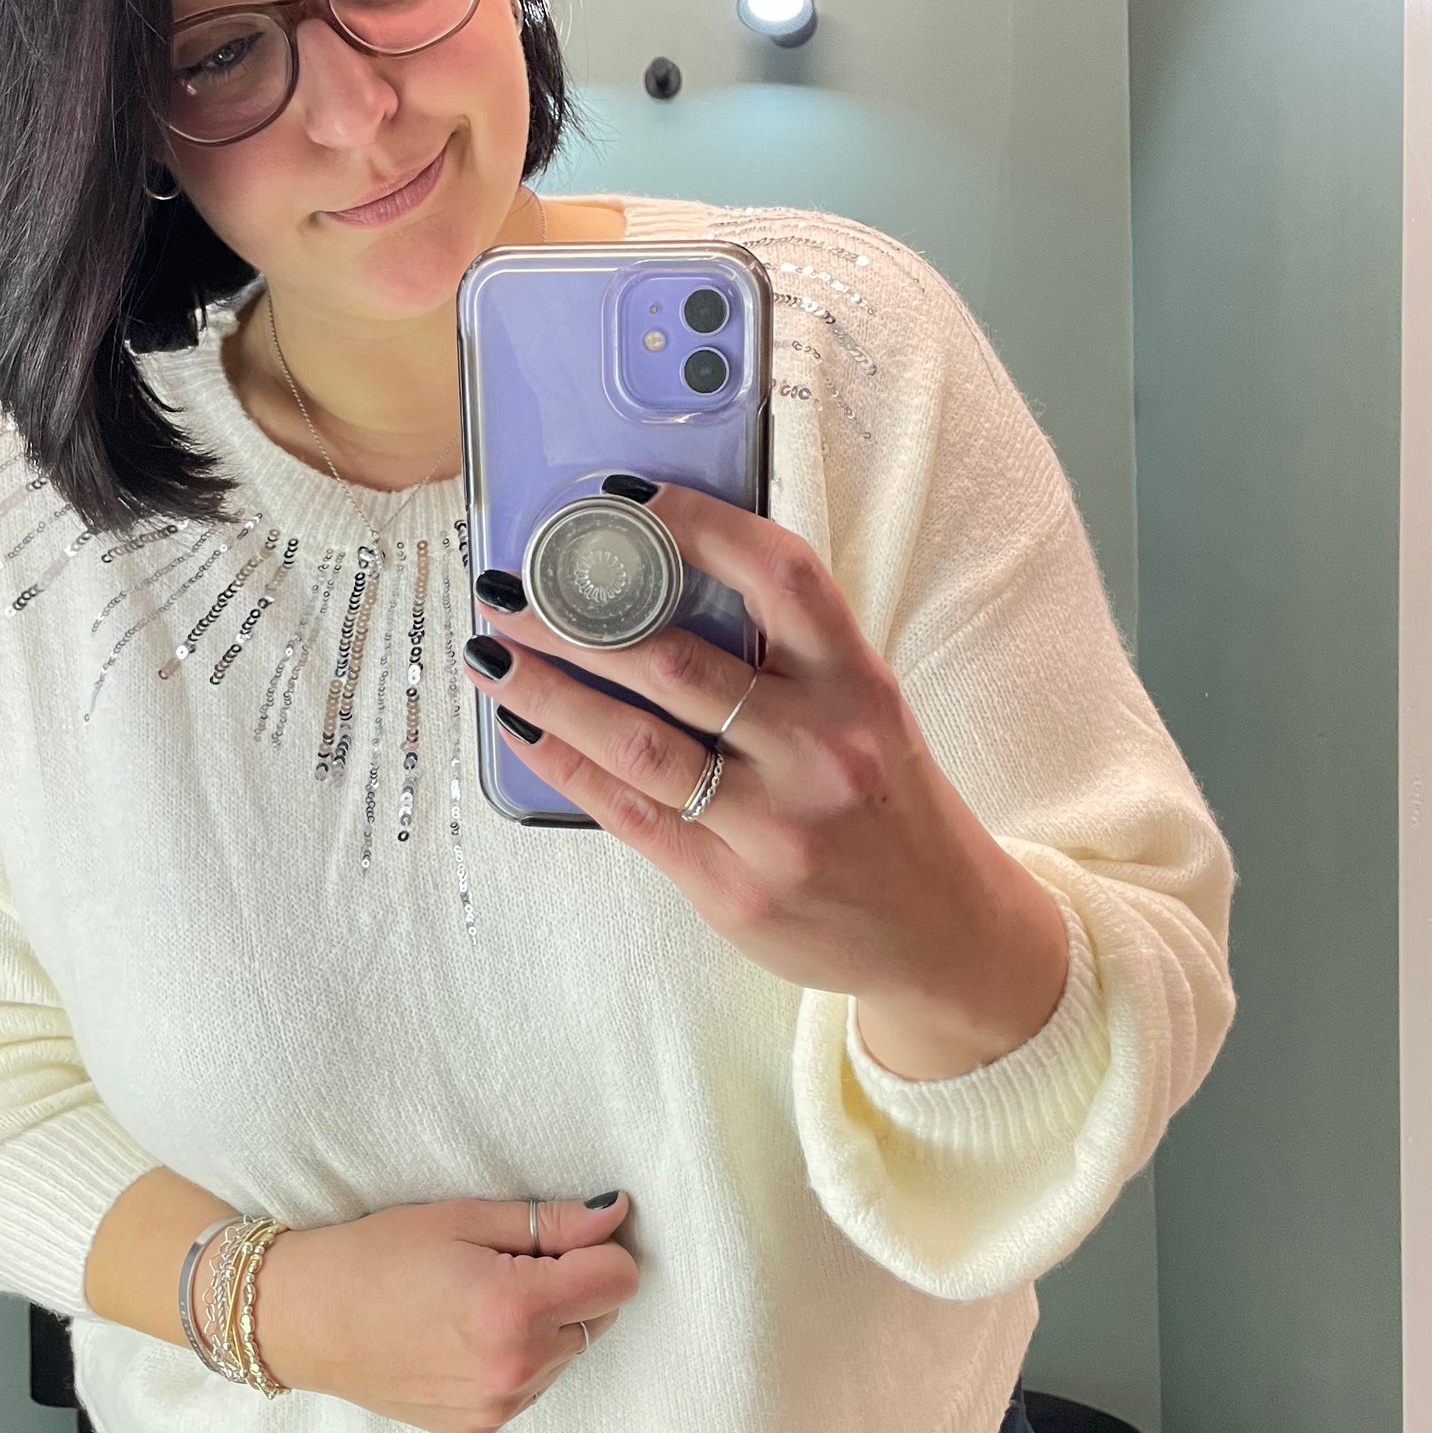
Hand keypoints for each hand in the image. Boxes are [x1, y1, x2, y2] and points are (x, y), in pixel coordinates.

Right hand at [232, 1191, 637, 1432]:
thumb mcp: (464, 1218)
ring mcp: (498, 1406)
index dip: (599, 1251)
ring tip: (477, 1302)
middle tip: (506, 1265)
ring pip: (569, 1354)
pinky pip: (533, 1386)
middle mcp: (515, 1368)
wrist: (306, 1319)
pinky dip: (518, 1358)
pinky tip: (464, 1336)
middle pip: (600, 1318)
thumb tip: (617, 1216)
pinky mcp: (480, 1429)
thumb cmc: (377, 1254)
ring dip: (547, 1326)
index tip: (559, 1240)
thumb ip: (550, 1222)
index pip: (620, 1281)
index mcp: (515, 1308)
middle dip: (572, 1287)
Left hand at [463, 478, 1069, 1079]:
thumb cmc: (886, 803)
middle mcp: (819, 747)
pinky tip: (522, 730)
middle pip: (676, 662)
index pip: (780, 575)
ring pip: (635, 742)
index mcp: (857, 684)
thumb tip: (657, 587)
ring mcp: (774, 824)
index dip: (698, 526)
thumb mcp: (868, 710)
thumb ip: (787, 656)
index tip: (621, 500)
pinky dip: (564, 766)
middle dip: (575, 619)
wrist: (940, 932)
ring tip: (491, 655)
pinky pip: (628, 814)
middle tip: (510, 586)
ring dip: (548, 691)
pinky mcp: (732, 888)